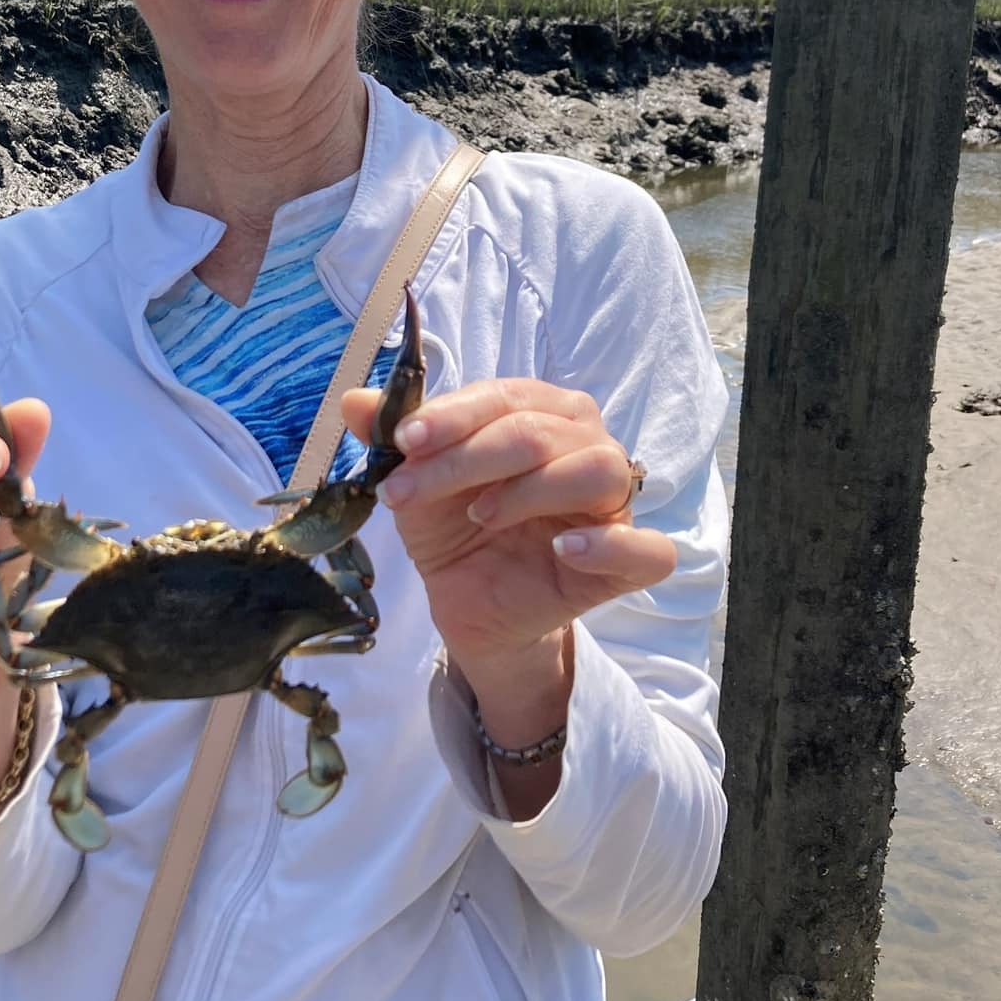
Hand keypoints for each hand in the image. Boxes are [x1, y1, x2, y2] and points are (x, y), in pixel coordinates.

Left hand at [341, 377, 675, 697]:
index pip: (505, 397)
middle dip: (466, 459)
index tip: (404, 442)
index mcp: (542, 412)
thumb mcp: (414, 481)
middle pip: (541, 432)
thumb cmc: (451, 527)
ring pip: (597, 469)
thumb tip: (352, 400)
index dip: (453, 416)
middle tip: (408, 492)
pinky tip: (564, 547)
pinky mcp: (627, 562)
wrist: (467, 603)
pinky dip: (611, 544)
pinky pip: (648, 549)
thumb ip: (391, 438)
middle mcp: (586, 444)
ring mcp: (612, 504)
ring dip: (530, 488)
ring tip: (479, 516)